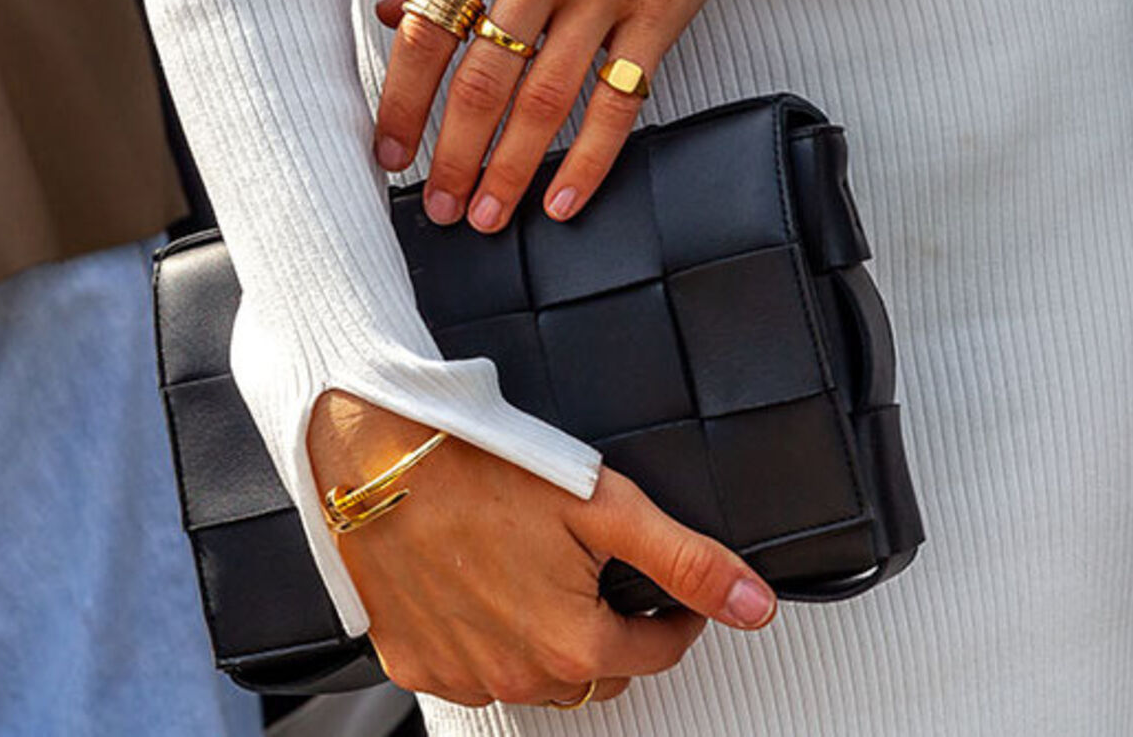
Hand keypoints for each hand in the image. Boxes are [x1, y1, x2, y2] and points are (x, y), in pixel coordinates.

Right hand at [308, 391, 777, 706]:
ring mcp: (462, 675)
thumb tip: (753, 602)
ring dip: (550, 640)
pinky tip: (484, 588)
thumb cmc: (481, 468)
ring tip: (538, 573)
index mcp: (573, 644)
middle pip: (597, 672)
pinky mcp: (415, 662)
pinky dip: (487, 641)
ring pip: (536, 677)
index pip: (658, 652)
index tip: (666, 589)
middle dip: (612, 630)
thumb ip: (687, 561)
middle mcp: (517, 674)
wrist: (379, 456)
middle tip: (596, 570)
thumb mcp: (607, 507)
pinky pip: (471, 670)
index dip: (674, 614)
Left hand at [371, 0, 798, 232]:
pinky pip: (618, 101)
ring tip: (489, 216)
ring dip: (511, 170)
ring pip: (544, 101)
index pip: (428, 31)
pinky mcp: (661, 11)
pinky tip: (563, 199)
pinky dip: (589, 159)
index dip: (402, 103)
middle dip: (455, 157)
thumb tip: (389, 12)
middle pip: (483, 80)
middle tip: (441, 210)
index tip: (389, 154)